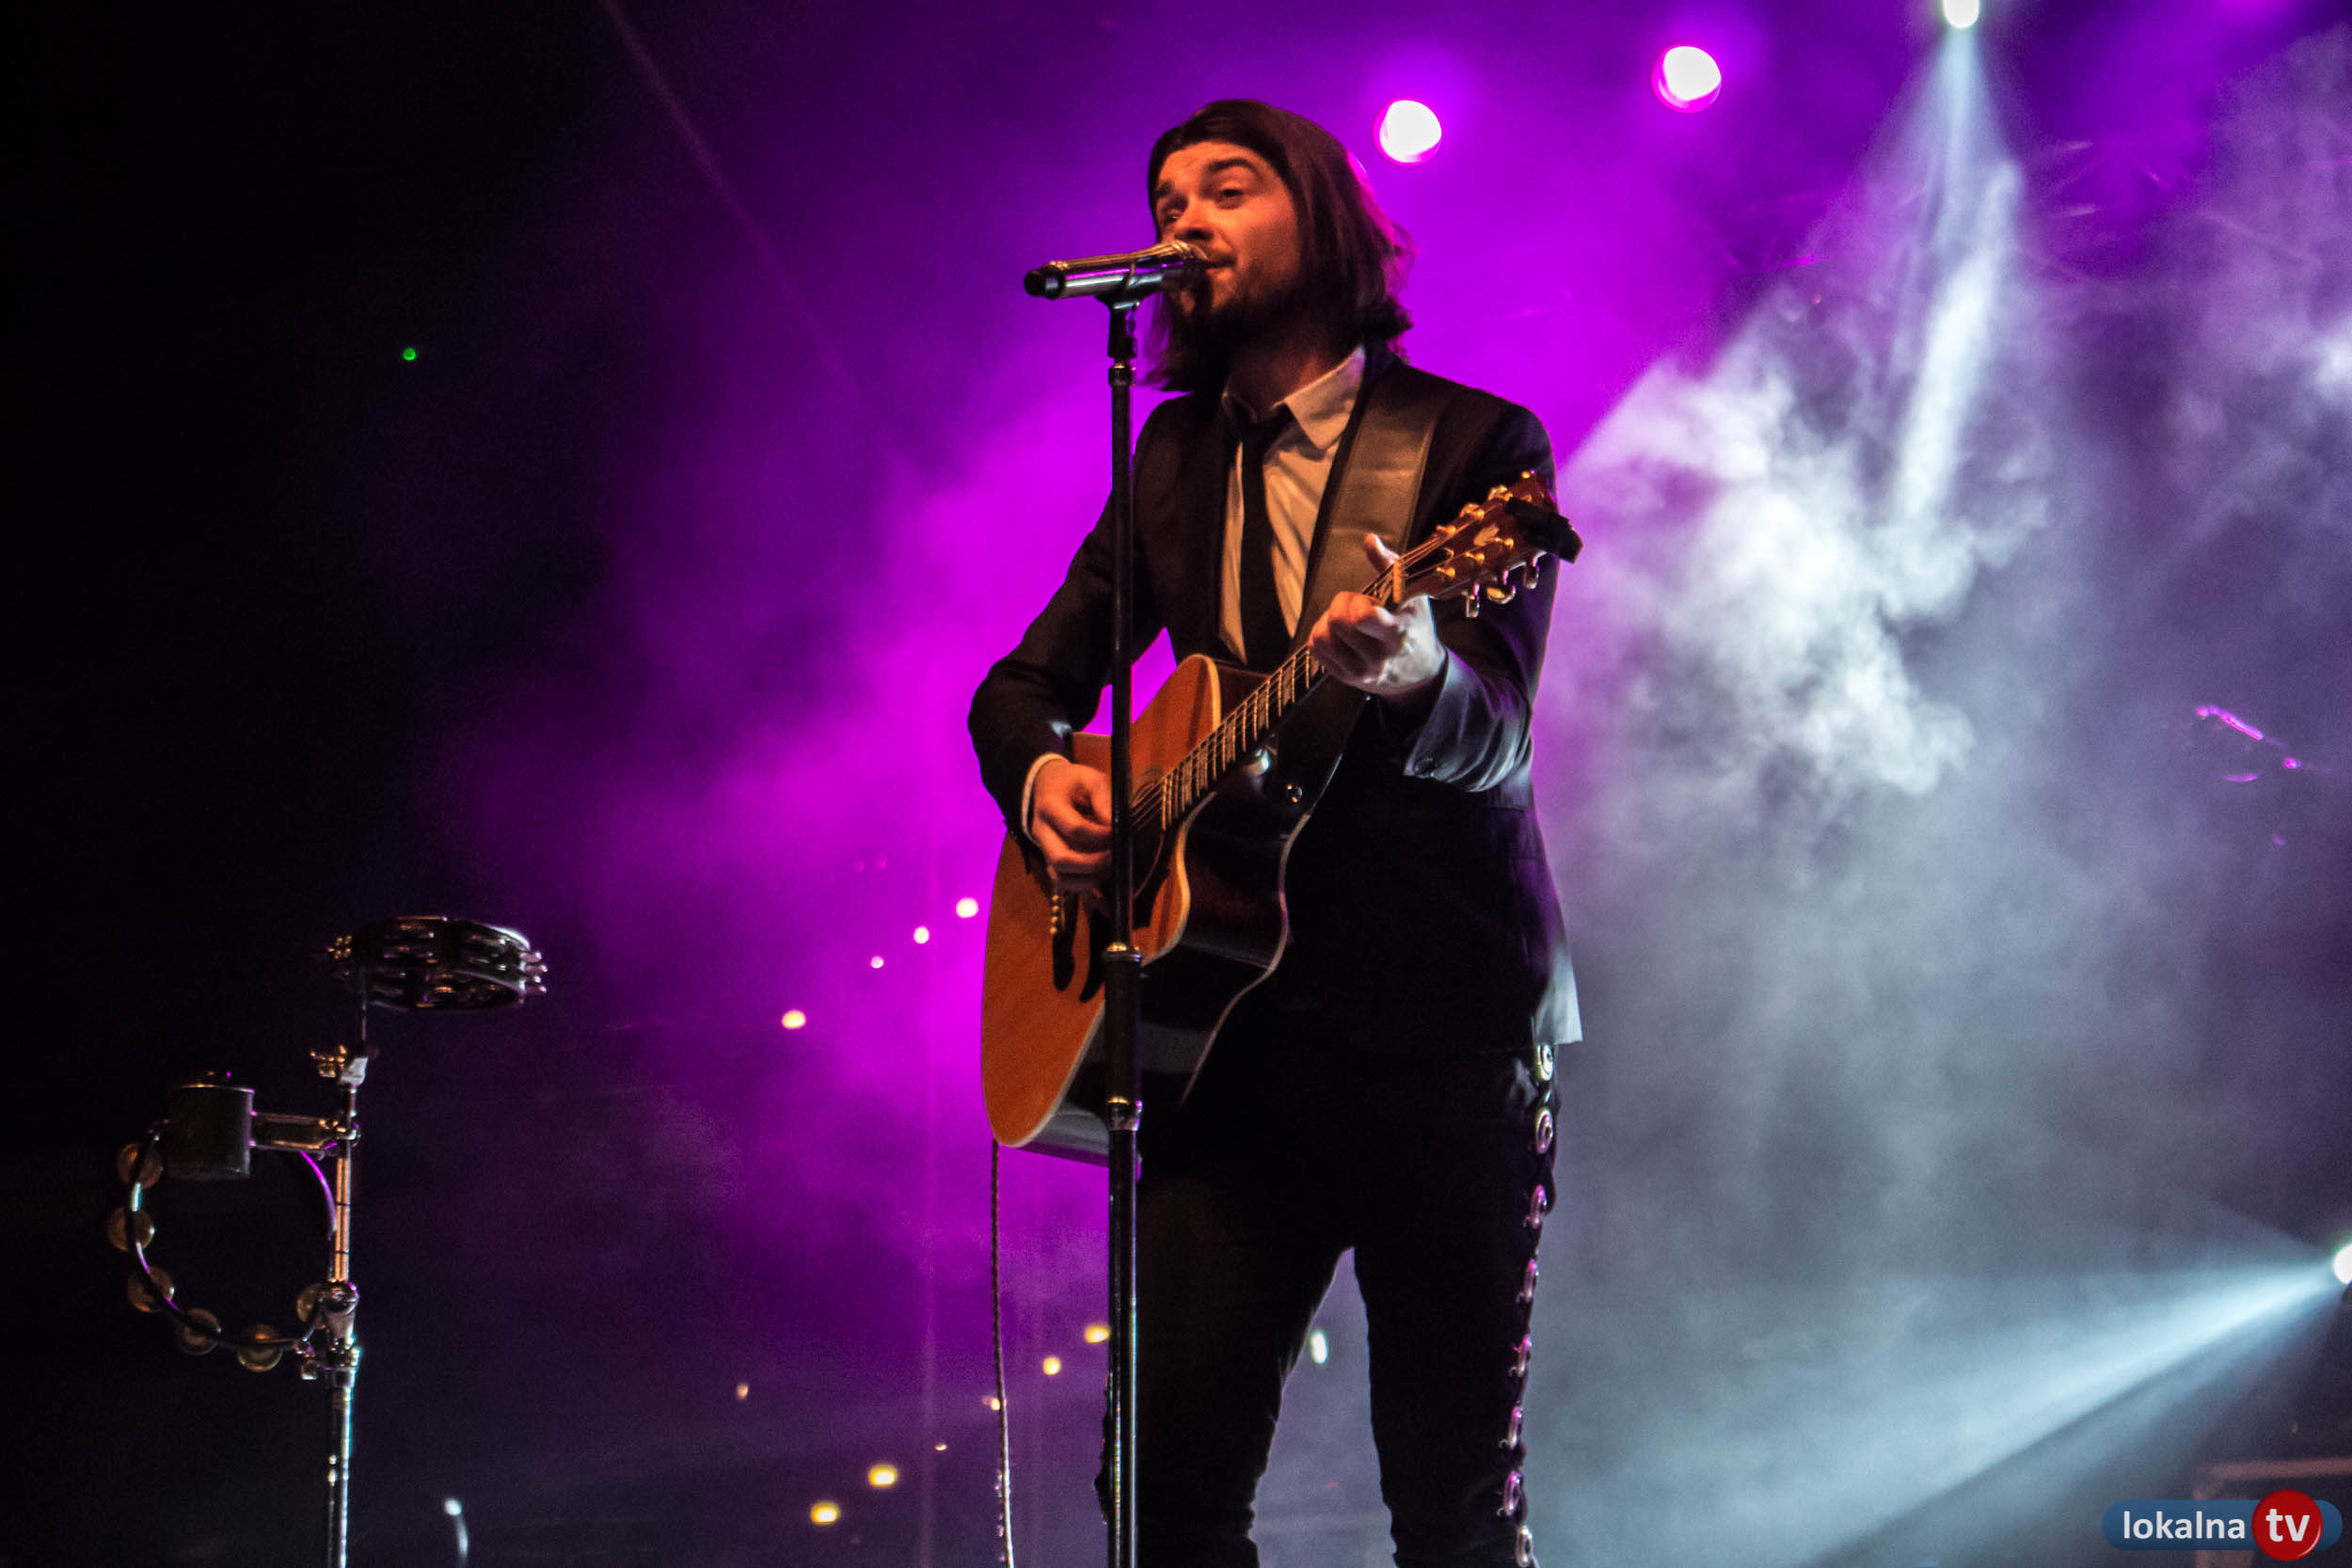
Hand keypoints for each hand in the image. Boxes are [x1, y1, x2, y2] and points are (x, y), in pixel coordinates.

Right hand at [1028, 758, 1111, 891]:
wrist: (1047, 787)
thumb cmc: (1073, 783)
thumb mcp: (1091, 780)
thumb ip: (1104, 800)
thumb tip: (1118, 829)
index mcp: (1050, 807)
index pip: (1075, 829)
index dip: (1100, 836)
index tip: (1118, 835)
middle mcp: (1043, 833)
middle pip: (1061, 860)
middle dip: (1092, 865)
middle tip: (1114, 859)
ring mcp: (1047, 851)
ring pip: (1060, 879)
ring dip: (1089, 883)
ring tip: (1112, 874)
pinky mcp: (1055, 864)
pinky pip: (1068, 887)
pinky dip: (1089, 899)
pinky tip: (1109, 907)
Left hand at [1308, 534, 1446, 699]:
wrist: (1421, 673)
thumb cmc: (1415, 624)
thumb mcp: (1412, 594)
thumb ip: (1391, 565)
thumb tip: (1369, 540)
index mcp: (1398, 632)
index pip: (1364, 617)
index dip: (1358, 603)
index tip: (1369, 601)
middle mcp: (1379, 656)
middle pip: (1337, 620)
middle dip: (1342, 604)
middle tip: (1357, 605)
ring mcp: (1361, 670)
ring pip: (1321, 636)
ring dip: (1329, 620)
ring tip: (1347, 620)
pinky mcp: (1346, 677)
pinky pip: (1315, 647)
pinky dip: (1322, 634)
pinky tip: (1340, 634)